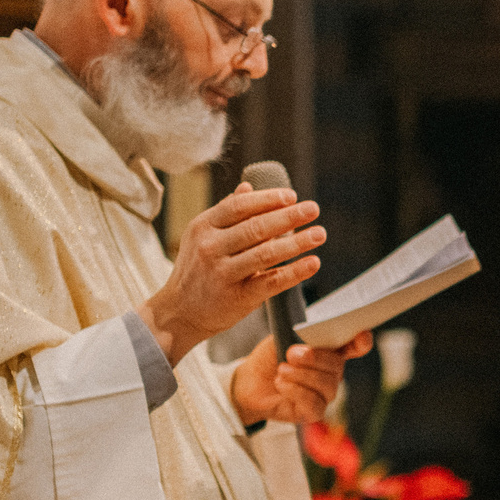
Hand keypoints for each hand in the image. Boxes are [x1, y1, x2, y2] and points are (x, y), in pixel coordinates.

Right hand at [136, 182, 325, 364]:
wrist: (179, 312)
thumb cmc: (197, 269)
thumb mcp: (202, 236)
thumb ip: (226, 213)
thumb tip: (249, 187)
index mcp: (203, 226)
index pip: (239, 206)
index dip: (267, 199)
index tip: (292, 196)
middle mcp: (211, 247)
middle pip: (255, 227)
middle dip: (288, 217)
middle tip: (313, 209)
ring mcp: (223, 273)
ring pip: (266, 253)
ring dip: (297, 242)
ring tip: (320, 234)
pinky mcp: (237, 297)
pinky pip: (271, 282)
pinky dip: (294, 272)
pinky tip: (313, 263)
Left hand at [231, 330, 372, 426]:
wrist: (249, 383)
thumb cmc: (268, 360)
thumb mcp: (280, 340)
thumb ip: (297, 339)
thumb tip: (307, 349)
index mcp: (328, 352)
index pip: (353, 347)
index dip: (361, 342)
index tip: (362, 337)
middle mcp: (331, 374)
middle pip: (337, 366)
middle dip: (314, 358)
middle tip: (291, 354)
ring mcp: (324, 394)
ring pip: (326, 385)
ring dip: (301, 375)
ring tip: (281, 371)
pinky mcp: (314, 412)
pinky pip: (314, 403)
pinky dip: (295, 392)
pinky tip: (282, 385)